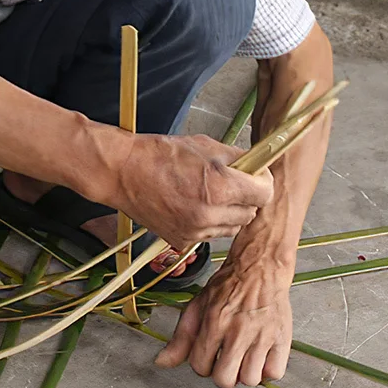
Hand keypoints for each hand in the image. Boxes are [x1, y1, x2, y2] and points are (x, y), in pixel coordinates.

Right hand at [114, 134, 271, 249]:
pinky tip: (195, 206)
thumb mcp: (206, 145)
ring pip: (232, 227)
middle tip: (234, 184)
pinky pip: (210, 235)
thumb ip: (238, 159)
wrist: (124, 172)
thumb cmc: (161, 154)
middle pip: (251, 213)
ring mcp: (195, 231)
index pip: (264, 194)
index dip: (262, 182)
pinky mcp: (182, 241)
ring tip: (212, 195)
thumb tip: (258, 166)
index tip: (256, 176)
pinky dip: (210, 223)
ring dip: (230, 213)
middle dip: (247, 198)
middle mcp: (209, 214)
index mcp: (219, 187)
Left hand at [155, 242, 293, 387]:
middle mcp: (239, 331)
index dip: (202, 365)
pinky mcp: (282, 337)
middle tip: (227, 364)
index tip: (209, 356)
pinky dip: (267, 371)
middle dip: (222, 376)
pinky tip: (261, 358)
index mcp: (215, 322)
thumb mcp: (198, 306)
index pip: (200, 366)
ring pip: (250, 379)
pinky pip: (274, 372)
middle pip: (225, 379)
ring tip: (245, 360)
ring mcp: (262, 335)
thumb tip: (162, 362)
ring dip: (245, 374)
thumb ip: (180, 338)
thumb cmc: (230, 285)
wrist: (260, 266)